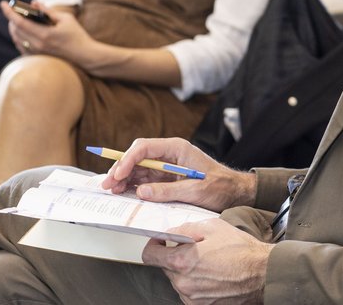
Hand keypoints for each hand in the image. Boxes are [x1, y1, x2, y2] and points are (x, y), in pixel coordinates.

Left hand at [0, 0, 91, 59]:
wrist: (84, 55)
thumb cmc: (77, 35)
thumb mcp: (66, 19)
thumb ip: (48, 10)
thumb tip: (33, 2)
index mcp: (45, 34)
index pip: (20, 22)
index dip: (9, 12)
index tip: (2, 3)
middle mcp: (38, 45)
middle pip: (16, 30)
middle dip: (11, 18)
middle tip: (13, 10)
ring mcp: (37, 53)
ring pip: (16, 39)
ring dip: (14, 28)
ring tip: (16, 19)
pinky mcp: (38, 57)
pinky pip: (21, 47)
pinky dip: (18, 37)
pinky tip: (21, 32)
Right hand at [102, 137, 255, 212]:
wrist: (235, 192)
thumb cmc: (221, 186)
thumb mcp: (196, 190)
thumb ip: (168, 191)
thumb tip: (141, 193)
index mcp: (177, 149)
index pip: (144, 148)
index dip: (128, 160)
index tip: (118, 175)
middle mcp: (169, 155)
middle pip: (137, 157)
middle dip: (120, 170)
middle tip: (107, 185)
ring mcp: (166, 167)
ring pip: (137, 170)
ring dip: (123, 180)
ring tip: (112, 192)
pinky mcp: (166, 179)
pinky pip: (144, 181)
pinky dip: (132, 187)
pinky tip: (123, 194)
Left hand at [143, 218, 271, 304]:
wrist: (264, 274)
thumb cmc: (242, 250)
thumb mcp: (213, 227)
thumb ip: (185, 228)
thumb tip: (171, 233)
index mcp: (182, 261)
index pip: (149, 255)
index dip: (154, 244)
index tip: (161, 241)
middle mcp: (182, 283)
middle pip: (166, 267)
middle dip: (175, 256)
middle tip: (195, 248)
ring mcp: (191, 297)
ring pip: (178, 280)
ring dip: (187, 270)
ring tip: (209, 262)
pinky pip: (189, 291)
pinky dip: (196, 282)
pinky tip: (214, 274)